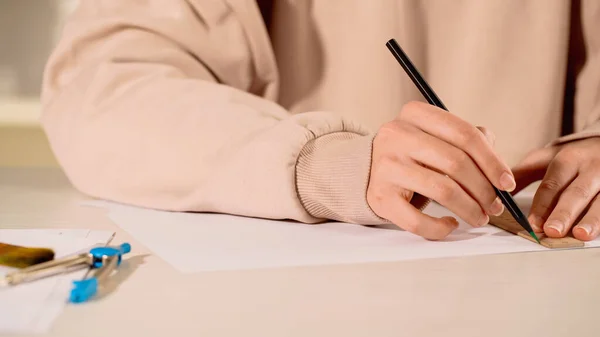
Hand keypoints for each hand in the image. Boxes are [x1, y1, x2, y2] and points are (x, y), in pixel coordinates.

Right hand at [366, 101, 514, 239]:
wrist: (365, 169)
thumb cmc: (411, 154)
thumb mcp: (435, 136)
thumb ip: (467, 142)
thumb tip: (498, 170)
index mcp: (414, 114)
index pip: (464, 134)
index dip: (492, 161)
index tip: (507, 183)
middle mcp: (396, 135)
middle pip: (456, 163)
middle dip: (483, 189)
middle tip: (494, 205)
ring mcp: (386, 166)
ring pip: (442, 190)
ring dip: (469, 209)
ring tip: (479, 217)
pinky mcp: (379, 196)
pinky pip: (417, 219)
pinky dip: (440, 227)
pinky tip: (450, 224)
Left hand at [512, 137, 599, 240]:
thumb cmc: (572, 157)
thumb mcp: (547, 158)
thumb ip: (522, 174)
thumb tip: (492, 190)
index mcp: (568, 159)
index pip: (552, 184)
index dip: (542, 205)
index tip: (532, 223)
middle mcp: (591, 168)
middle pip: (576, 193)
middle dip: (563, 213)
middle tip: (552, 231)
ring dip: (592, 219)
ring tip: (581, 235)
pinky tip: (598, 233)